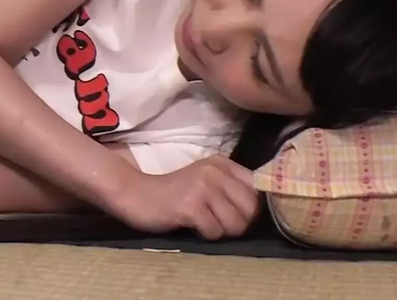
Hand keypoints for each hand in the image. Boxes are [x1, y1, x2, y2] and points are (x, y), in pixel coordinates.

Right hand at [110, 155, 258, 239]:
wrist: (135, 194)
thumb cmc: (173, 192)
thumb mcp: (205, 181)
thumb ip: (231, 188)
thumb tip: (261, 210)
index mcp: (221, 163)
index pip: (257, 188)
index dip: (253, 208)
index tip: (237, 214)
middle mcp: (214, 171)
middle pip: (251, 209)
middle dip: (238, 223)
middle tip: (217, 222)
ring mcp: (202, 187)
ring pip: (236, 224)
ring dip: (221, 231)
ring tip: (203, 223)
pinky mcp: (190, 206)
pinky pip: (214, 231)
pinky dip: (205, 234)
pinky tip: (191, 225)